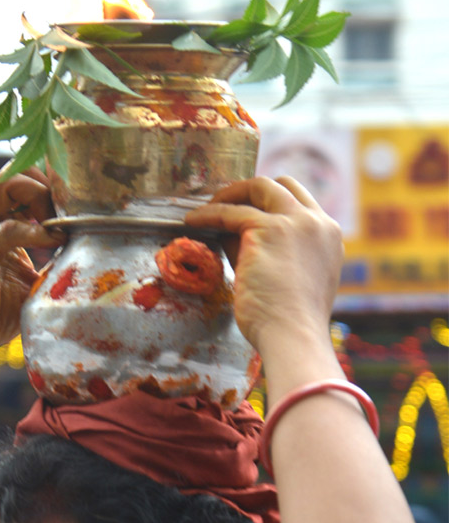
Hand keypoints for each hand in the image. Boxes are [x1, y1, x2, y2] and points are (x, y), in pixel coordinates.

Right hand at [0, 166, 62, 361]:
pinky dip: (34, 231)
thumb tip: (89, 254)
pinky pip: (7, 229)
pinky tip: (53, 241)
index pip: (24, 179)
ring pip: (6, 183)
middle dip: (48, 181)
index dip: (52, 181)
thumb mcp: (34, 282)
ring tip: (59, 223)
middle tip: (69, 211)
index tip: (77, 202)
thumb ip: (54, 262)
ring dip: (39, 195)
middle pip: (16, 170)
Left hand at [184, 176, 342, 357]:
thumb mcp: (285, 278)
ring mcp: (297, 223)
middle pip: (282, 185)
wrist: (292, 336)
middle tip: (223, 203)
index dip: (270, 202)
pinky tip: (193, 221)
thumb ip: (264, 251)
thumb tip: (230, 233)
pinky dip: (209, 213)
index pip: (300, 202)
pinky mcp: (269, 229)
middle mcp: (318, 223)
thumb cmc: (286, 321)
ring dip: (229, 195)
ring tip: (205, 208)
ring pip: (260, 187)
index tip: (245, 210)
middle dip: (250, 190)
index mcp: (328, 236)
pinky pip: (231, 212)